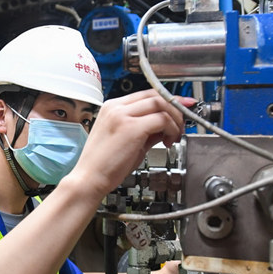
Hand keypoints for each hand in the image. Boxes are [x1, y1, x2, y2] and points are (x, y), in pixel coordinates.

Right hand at [67, 90, 196, 196]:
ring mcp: (123, 115)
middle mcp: (117, 107)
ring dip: (175, 120)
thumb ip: (146, 130)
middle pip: (156, 95)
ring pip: (161, 104)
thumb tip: (165, 127)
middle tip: (183, 122)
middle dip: (176, 107)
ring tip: (174, 136)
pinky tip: (168, 142)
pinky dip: (171, 129)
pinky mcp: (132, 128)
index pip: (147, 94)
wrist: (89, 179)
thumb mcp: (127, 141)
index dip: (168, 99)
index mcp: (112, 107)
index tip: (182, 106)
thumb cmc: (104, 165)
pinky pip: (162, 120)